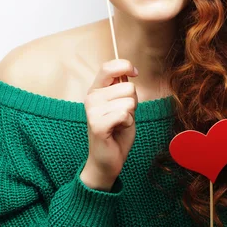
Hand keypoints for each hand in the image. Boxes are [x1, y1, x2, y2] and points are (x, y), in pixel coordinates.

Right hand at [83, 59, 138, 183]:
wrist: (107, 159)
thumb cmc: (117, 132)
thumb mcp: (122, 105)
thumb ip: (123, 88)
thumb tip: (129, 71)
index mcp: (96, 90)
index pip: (108, 67)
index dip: (125, 66)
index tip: (134, 73)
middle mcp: (91, 98)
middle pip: (128, 87)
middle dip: (133, 102)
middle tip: (123, 115)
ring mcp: (92, 111)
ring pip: (128, 101)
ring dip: (130, 114)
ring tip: (119, 123)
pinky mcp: (97, 125)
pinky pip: (124, 114)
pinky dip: (127, 123)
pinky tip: (118, 129)